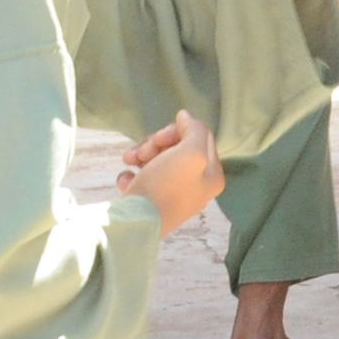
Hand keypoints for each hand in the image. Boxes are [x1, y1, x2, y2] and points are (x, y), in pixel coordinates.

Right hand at [115, 110, 222, 234]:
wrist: (137, 222)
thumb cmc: (167, 186)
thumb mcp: (190, 152)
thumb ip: (194, 130)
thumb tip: (185, 116)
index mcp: (212, 176)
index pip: (200, 138)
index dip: (179, 130)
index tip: (161, 136)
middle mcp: (196, 186)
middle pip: (178, 147)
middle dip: (157, 143)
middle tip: (145, 151)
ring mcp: (173, 195)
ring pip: (158, 159)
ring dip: (141, 154)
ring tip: (129, 160)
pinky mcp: (151, 202)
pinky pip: (142, 178)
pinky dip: (132, 174)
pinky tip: (126, 180)